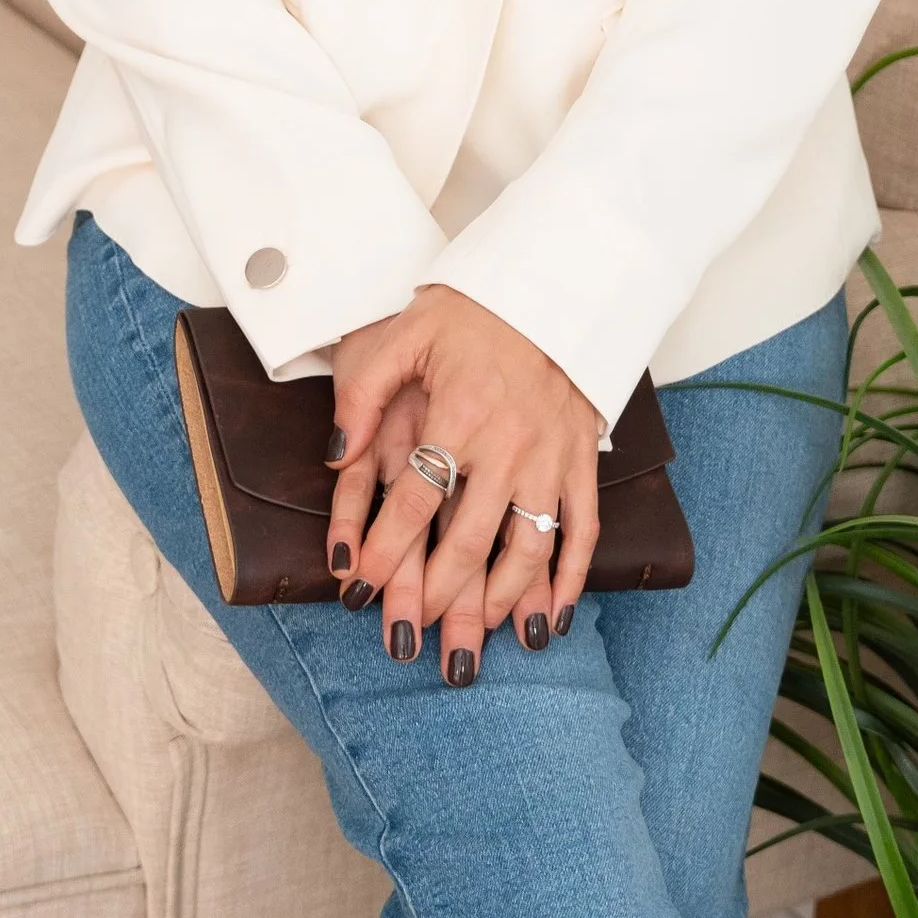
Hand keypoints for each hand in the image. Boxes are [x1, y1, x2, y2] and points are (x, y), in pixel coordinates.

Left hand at [326, 288, 599, 682]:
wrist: (553, 284)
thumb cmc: (473, 310)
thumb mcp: (406, 334)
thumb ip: (364, 393)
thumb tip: (334, 454)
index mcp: (459, 414)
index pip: (414, 499)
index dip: (382, 549)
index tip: (357, 588)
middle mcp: (509, 445)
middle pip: (469, 539)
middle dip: (436, 595)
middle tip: (410, 632)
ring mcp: (551, 456)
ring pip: (529, 548)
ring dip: (502, 600)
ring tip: (477, 633)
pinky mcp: (583, 459)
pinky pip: (582, 531)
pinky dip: (570, 580)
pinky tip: (552, 618)